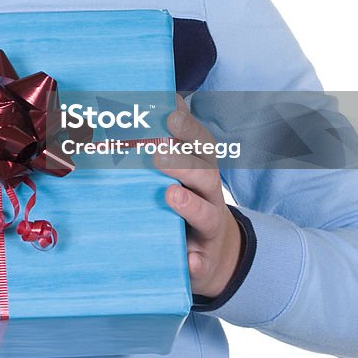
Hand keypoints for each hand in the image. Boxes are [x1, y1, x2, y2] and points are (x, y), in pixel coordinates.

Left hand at [154, 95, 241, 298]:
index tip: (167, 113)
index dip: (187, 127)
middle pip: (203, 173)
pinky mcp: (204, 260)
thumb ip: (165, 137)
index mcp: (201, 167)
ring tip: (170, 195)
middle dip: (182, 161)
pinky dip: (196, 261)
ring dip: (189, 204)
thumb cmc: (184, 198)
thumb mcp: (178, 169)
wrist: (211, 253)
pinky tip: (189, 260)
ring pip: (205, 213)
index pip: (199, 142)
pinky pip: (201, 262)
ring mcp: (209, 228)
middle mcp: (209, 193)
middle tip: (156, 152)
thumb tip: (145, 95)